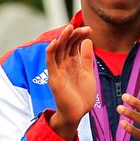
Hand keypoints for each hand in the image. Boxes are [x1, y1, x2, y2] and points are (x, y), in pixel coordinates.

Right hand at [47, 24, 95, 140]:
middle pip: (66, 45)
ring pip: (57, 51)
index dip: (79, 36)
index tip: (88, 29)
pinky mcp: (53, 78)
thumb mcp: (88, 73)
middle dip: (72, 35)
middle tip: (79, 27)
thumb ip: (87, 58)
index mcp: (72, 63)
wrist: (77, 113)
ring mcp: (58, 71)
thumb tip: (88, 40)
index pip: (73, 45)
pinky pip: (50, 63)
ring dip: (62, 39)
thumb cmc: (82, 96)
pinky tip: (54, 43)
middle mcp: (64, 65)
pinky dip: (51, 52)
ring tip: (68, 28)